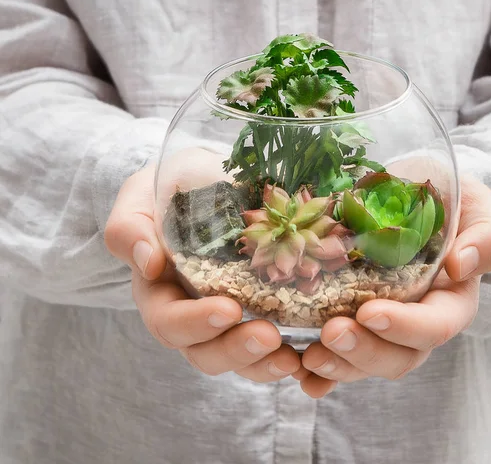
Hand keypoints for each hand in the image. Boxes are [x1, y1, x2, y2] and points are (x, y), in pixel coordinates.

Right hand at [104, 151, 300, 382]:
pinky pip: (269, 342)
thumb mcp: (139, 198)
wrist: (207, 178)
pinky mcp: (259, 306)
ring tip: (293, 357)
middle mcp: (191, 311)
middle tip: (270, 338)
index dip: (195, 323)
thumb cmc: (170, 187)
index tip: (229, 309)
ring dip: (264, 362)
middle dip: (236, 350)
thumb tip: (148, 263)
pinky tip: (310, 353)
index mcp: (158, 291)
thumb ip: (129, 228)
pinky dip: (288, 352)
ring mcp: (227, 313)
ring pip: (239, 355)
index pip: (169, 320)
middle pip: (205, 350)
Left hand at [296, 174, 490, 397]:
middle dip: (364, 351)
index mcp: (451, 300)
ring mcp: (383, 324)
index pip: (435, 326)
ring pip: (364, 361)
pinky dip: (319, 370)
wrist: (412, 193)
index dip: (405, 327)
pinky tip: (297, 370)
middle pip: (397, 356)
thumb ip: (486, 237)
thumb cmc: (450, 201)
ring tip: (307, 355)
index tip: (370, 312)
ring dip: (336, 364)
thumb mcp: (478, 208)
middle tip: (331, 333)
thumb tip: (460, 265)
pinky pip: (338, 354)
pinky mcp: (353, 318)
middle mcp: (417, 320)